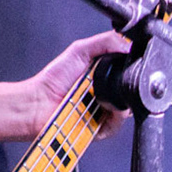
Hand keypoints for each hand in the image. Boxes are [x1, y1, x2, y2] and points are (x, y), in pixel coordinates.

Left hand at [15, 31, 132, 141]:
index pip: (130, 74)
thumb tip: (128, 42)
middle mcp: (108, 94)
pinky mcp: (102, 129)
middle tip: (115, 80)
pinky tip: (104, 107)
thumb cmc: (54, 79)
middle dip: (129, 86)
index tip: (132, 65)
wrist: (38, 103)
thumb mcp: (80, 51)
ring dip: (121, 101)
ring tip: (101, 94)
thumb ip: (105, 42)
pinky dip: (114, 116)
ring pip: (128, 109)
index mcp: (105, 76)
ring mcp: (106, 112)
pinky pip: (117, 124)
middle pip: (133, 92)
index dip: (133, 70)